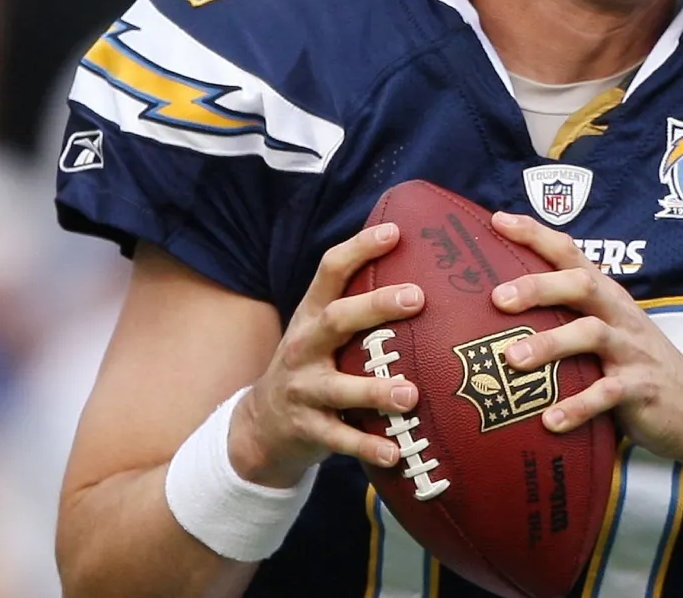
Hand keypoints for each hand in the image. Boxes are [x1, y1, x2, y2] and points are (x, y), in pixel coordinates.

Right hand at [228, 223, 426, 486]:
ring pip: (339, 388)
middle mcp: (304, 347)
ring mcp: (303, 390)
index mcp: (312, 315)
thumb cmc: (312, 367)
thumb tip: (421, 267)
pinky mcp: (307, 430)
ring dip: (375, 390)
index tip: (395, 231)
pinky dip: (367, 446)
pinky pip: (340, 439)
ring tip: (410, 394)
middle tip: (416, 298)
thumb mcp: (322, 331)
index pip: (330, 271)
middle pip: (336, 319)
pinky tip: (396, 452)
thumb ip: (358, 306)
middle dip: (375, 306)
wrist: (261, 426)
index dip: (360, 248)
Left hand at [488, 212, 682, 464]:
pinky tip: (550, 421)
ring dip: (551, 344)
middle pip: (581, 285)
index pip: (570, 252)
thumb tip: (499, 307)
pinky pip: (607, 394)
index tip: (498, 220)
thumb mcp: (606, 328)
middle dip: (539, 287)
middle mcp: (618, 314)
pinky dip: (578, 407)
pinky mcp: (641, 388)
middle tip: (497, 297)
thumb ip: (566, 314)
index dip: (535, 234)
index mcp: (606, 295)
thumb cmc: (634, 363)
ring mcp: (631, 350)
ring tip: (512, 359)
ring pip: (591, 335)